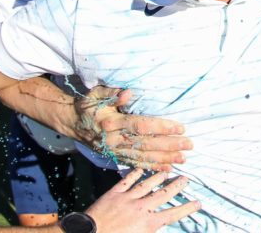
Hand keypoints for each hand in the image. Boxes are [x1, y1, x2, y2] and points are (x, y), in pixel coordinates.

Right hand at [74, 87, 191, 170]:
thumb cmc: (88, 105)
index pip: (141, 126)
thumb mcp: (96, 94)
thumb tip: (128, 92)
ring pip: (142, 157)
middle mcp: (114, 139)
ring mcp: (115, 151)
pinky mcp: (115, 157)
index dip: (161, 127)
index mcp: (111, 122)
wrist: (72, 123)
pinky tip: (167, 168)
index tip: (179, 127)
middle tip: (188, 144)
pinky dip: (152, 167)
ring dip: (164, 159)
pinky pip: (136, 163)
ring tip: (182, 159)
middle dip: (169, 145)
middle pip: (146, 144)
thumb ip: (112, 93)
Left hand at [85, 169, 199, 232]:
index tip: (198, 202)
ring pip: (147, 184)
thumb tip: (159, 225)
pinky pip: (126, 181)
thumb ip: (151, 231)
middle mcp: (142, 208)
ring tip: (167, 170)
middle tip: (185, 178)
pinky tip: (141, 168)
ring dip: (158, 176)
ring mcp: (128, 199)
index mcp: (149, 223)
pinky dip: (134, 174)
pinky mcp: (114, 194)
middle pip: (163, 194)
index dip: (187, 208)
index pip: (173, 214)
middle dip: (176, 186)